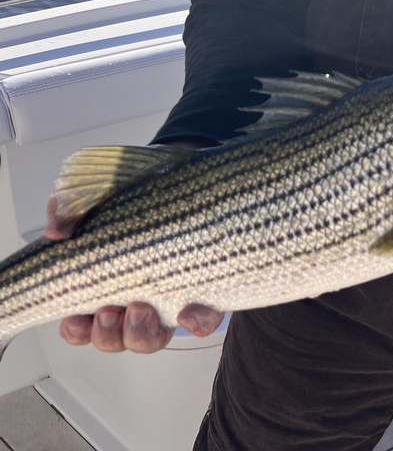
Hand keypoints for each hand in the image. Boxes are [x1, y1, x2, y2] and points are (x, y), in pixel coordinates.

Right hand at [46, 140, 225, 352]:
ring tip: (140, 308)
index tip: (75, 320)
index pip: (85, 322)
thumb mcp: (101, 194)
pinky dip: (195, 322)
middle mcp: (138, 300)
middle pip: (117, 338)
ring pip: (151, 339)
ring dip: (140, 332)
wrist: (196, 184)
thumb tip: (56, 229)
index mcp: (109, 284)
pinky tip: (188, 311)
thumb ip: (72, 208)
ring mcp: (171, 302)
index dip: (77, 330)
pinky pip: (203, 322)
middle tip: (110, 311)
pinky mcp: (206, 297)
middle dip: (108, 333)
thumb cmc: (145, 198)